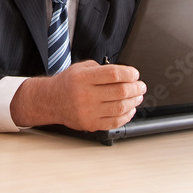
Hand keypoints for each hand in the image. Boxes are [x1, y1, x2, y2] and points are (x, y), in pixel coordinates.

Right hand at [11, 60, 145, 130]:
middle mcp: (85, 95)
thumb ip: (101, 69)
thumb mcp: (80, 68)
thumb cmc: (68, 83)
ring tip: (138, 97)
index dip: (129, 73)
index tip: (135, 74)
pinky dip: (126, 116)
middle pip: (120, 91)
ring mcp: (88, 111)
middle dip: (136, 88)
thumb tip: (124, 75)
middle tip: (141, 86)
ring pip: (120, 107)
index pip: (113, 74)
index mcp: (83, 78)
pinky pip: (114, 122)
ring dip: (134, 102)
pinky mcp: (90, 124)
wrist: (51, 101)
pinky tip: (130, 109)